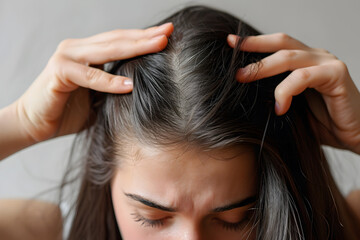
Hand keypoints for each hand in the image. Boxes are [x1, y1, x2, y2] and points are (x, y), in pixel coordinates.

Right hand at [16, 22, 173, 142]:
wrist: (33, 124)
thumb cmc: (66, 111)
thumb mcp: (98, 96)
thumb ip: (114, 86)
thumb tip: (142, 84)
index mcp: (87, 52)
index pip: (121, 40)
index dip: (144, 37)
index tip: (167, 34)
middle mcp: (77, 49)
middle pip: (118, 39)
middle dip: (145, 36)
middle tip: (169, 32)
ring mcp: (67, 57)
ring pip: (107, 50)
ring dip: (135, 48)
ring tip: (159, 45)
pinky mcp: (59, 72)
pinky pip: (90, 76)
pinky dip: (110, 82)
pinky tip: (129, 84)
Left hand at [227, 33, 359, 153]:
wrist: (356, 136)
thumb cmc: (323, 123)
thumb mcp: (292, 107)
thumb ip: (275, 96)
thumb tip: (244, 95)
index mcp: (305, 61)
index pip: (276, 45)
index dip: (253, 43)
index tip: (230, 43)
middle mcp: (315, 57)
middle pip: (280, 43)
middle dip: (253, 48)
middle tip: (230, 60)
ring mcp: (327, 63)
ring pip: (289, 57)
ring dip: (262, 68)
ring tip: (242, 79)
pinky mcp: (336, 74)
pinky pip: (303, 77)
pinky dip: (286, 91)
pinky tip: (280, 107)